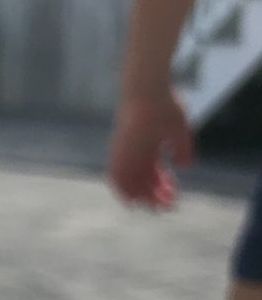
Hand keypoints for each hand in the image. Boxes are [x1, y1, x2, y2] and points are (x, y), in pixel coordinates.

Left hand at [108, 89, 193, 208]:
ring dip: (140, 197)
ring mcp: (125, 152)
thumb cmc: (165, 106)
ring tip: (153, 206)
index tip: (174, 197)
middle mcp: (134, 153)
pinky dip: (122, 189)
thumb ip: (182, 148)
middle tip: (166, 208)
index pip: (153, 174)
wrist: (146, 92)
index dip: (163, 187)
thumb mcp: (178, 129)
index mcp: (148, 148)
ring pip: (129, 182)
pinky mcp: (117, 150)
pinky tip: (131, 200)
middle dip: (154, 196)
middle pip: (142, 182)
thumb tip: (185, 166)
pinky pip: (115, 175)